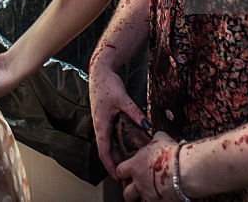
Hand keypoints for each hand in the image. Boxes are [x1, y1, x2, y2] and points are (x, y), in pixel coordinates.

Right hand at [90, 58, 147, 175]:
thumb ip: (135, 113)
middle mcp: (99, 126)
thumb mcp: (123, 99)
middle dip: (114, 163)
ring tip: (129, 162)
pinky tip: (128, 144)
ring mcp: (101, 122)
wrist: (100, 71)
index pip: (104, 152)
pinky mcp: (105, 117)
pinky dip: (117, 143)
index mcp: (101, 125)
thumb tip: (148, 125)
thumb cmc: (108, 84)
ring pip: (108, 143)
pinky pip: (109, 135)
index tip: (117, 176)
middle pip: (106, 150)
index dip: (110, 166)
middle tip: (126, 173)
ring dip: (116, 153)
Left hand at [117, 131, 178, 200]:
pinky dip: (157, 201)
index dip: (122, 172)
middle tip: (136, 188)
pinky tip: (163, 197)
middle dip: (130, 191)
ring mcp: (149, 195)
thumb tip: (156, 136)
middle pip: (126, 193)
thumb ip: (155, 138)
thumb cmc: (172, 153)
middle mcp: (139, 183)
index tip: (126, 173)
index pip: (120, 171)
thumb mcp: (161, 138)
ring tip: (150, 193)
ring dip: (143, 198)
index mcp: (135, 166)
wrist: (185, 169)